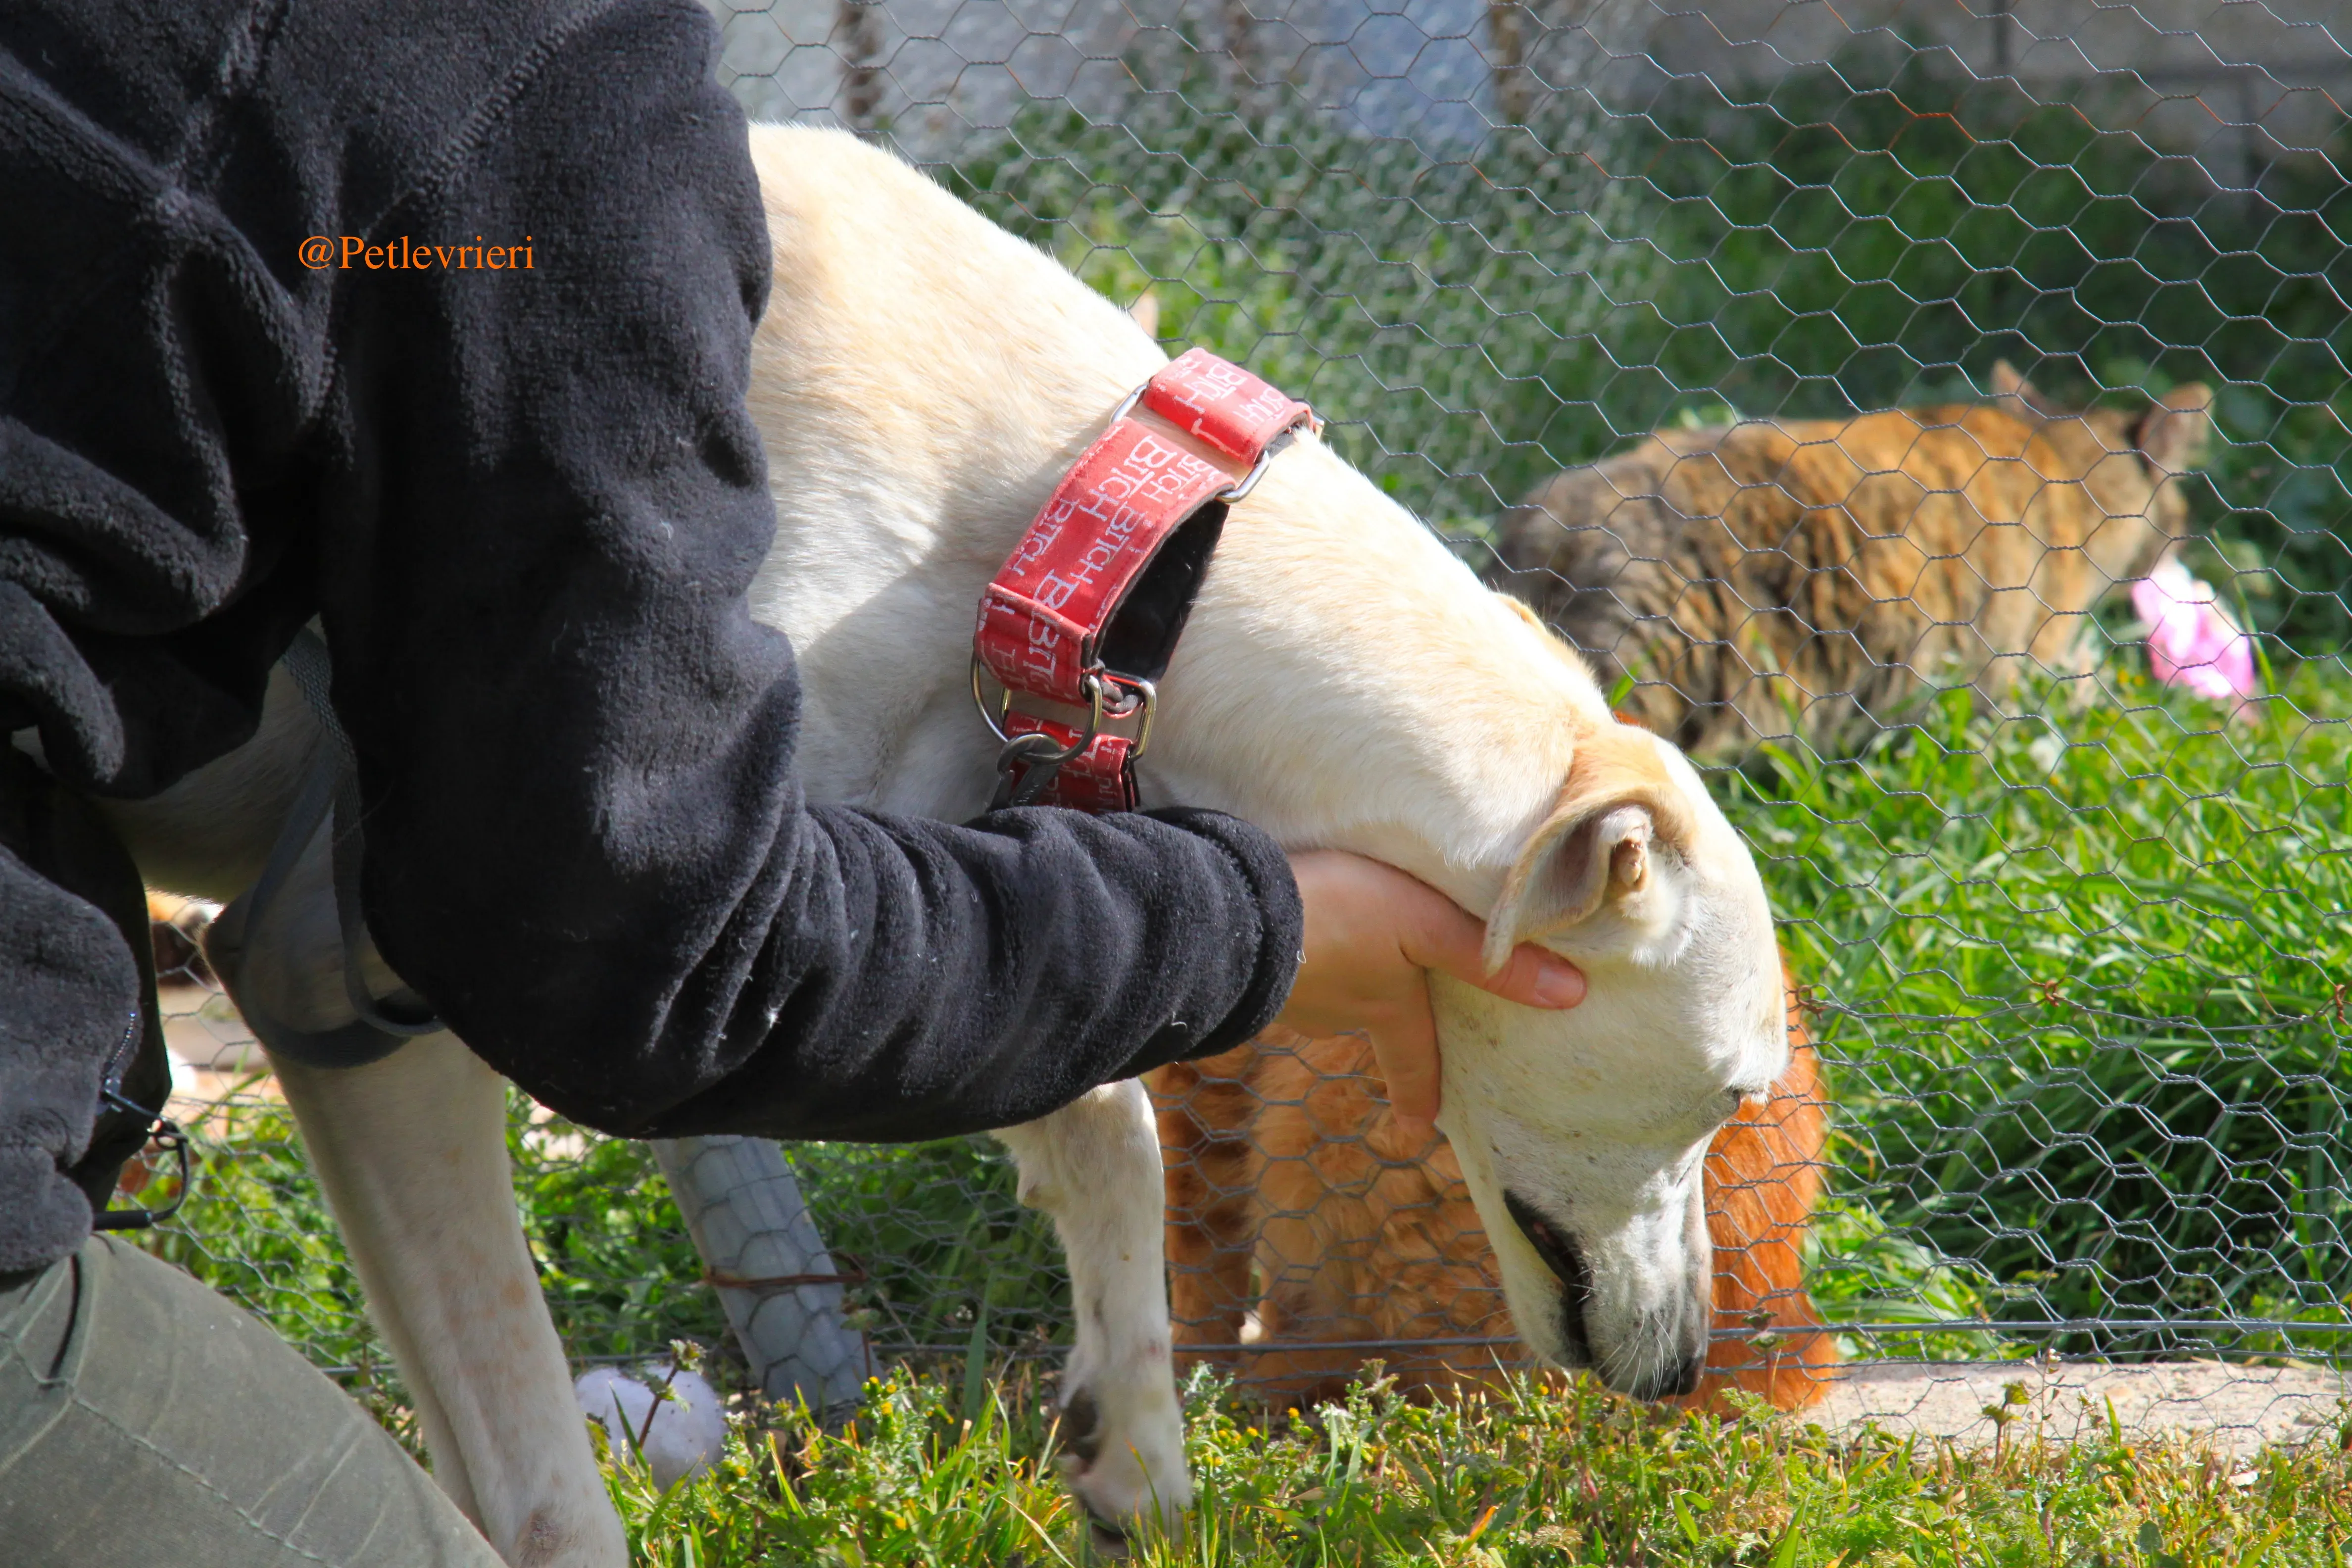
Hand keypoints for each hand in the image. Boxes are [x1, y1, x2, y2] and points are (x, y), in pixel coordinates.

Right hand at [1277, 850, 1586, 1139]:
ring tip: (1343, 954)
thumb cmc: (1341, 916)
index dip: (1421, 1095)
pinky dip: (1301, 959)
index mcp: (1384, 1010)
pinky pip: (1289, 971)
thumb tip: (1572, 996)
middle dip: (1380, 1022)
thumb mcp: (1425, 926)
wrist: (1235, 909)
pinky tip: (1298, 936)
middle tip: (1387, 1016)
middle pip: (1368, 1024)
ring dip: (1337, 983)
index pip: (1413, 1062)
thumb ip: (1488, 957)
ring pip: (1327, 995)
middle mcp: (1337, 1013)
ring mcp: (1289, 995)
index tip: (1423, 1131)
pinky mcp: (1252, 969)